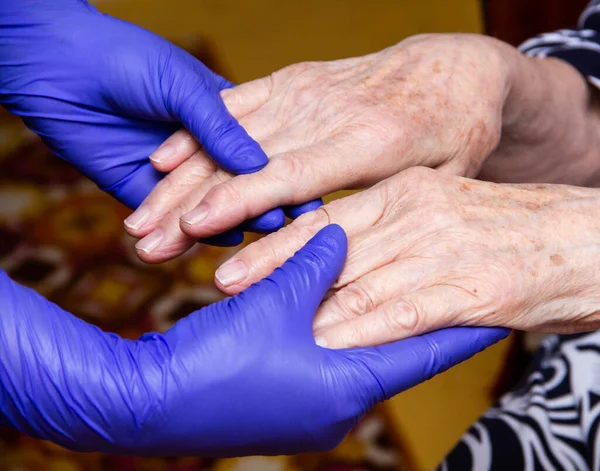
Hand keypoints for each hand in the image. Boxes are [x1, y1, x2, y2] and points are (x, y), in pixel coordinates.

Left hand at [0, 0, 287, 245]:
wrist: (57, 65)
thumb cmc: (125, 59)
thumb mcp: (181, 86)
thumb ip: (219, 126)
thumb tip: (259, 166)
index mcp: (219, 118)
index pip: (260, 154)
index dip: (284, 175)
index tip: (308, 198)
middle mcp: (200, 150)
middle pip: (235, 187)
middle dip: (261, 206)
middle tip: (286, 228)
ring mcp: (171, 175)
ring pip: (205, 207)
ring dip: (229, 224)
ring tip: (255, 239)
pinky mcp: (141, 192)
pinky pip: (171, 217)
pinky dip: (193, 231)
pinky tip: (217, 240)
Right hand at [0, 224, 507, 454]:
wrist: (144, 401)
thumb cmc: (212, 359)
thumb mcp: (271, 303)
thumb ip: (313, 265)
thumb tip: (341, 235)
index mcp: (346, 385)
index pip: (424, 351)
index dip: (461, 327)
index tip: (500, 310)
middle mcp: (336, 403)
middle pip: (393, 353)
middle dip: (420, 321)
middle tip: (456, 290)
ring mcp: (308, 406)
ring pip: (356, 353)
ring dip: (374, 323)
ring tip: (409, 293)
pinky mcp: (283, 398)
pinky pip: (324, 358)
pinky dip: (336, 332)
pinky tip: (344, 309)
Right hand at [147, 33, 512, 246]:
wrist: (453, 69)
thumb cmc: (455, 131)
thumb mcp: (445, 176)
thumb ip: (395, 210)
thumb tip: (341, 256)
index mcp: (369, 141)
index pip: (288, 176)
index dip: (238, 201)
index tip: (191, 226)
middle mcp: (328, 111)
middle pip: (244, 160)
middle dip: (189, 201)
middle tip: (144, 240)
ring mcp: (307, 90)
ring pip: (228, 135)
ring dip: (180, 177)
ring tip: (140, 215)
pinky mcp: (295, 79)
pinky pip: (236, 103)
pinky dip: (196, 130)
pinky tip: (162, 156)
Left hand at [215, 167, 599, 347]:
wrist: (583, 239)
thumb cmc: (501, 230)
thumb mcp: (436, 212)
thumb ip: (387, 230)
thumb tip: (333, 253)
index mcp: (407, 191)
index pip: (327, 218)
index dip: (277, 240)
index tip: (234, 259)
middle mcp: (420, 214)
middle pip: (333, 247)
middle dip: (275, 269)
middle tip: (226, 284)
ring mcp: (446, 251)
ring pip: (363, 280)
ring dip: (309, 304)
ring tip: (262, 320)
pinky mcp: (475, 289)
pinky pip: (409, 310)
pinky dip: (367, 328)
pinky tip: (331, 342)